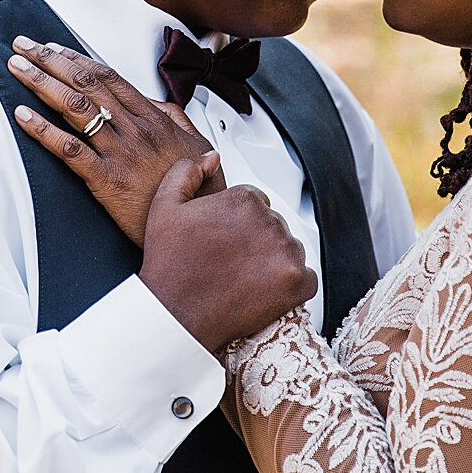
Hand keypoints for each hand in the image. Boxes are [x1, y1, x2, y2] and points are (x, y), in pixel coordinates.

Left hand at [7, 36, 218, 245]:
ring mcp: (121, 153)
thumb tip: (157, 104)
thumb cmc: (198, 190)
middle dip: (50, 61)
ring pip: (75, 108)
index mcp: (154, 119)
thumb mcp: (195, 146)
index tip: (52, 48)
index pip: (108, 77)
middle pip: (86, 84)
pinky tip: (23, 116)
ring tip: (17, 68)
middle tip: (23, 46)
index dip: (77, 58)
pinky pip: (69, 150)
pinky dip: (42, 130)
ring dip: (41, 83)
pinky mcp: (107, 180)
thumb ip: (174, 120)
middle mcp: (136, 130)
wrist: (201, 227)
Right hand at [137, 155, 318, 353]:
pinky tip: (262, 290)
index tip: (222, 241)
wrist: (176, 315)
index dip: (236, 224)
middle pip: (273, 225)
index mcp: (245, 199)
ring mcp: (287, 253)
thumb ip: (188, 171)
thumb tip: (213, 157)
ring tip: (242, 277)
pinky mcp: (298, 284)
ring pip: (289, 249)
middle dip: (255, 241)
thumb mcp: (165, 205)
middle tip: (229, 262)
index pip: (255, 203)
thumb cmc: (170, 264)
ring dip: (273, 260)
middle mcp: (271, 222)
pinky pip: (306, 277)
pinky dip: (290, 285)